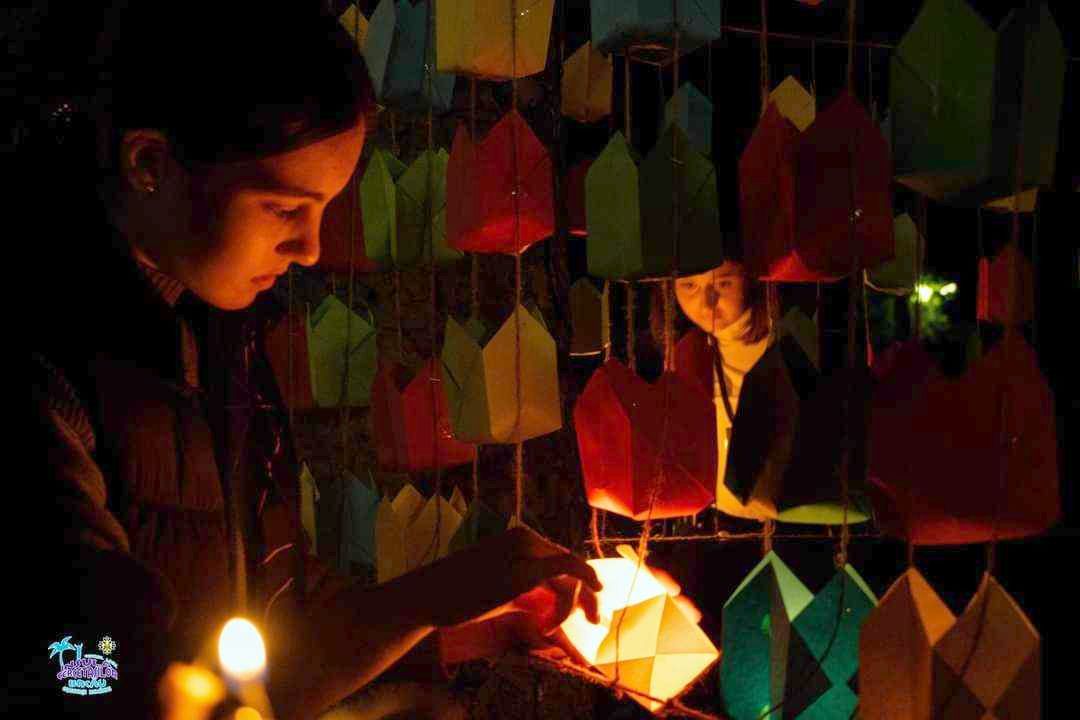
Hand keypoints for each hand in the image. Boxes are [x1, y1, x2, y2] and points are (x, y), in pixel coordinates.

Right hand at [409, 526, 601, 629]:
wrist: (429, 595)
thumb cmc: (460, 594)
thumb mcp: (501, 589)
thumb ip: (528, 591)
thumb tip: (552, 606)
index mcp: (519, 538)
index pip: (560, 560)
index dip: (578, 585)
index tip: (586, 610)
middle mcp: (526, 538)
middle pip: (570, 565)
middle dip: (586, 594)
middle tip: (596, 621)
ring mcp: (526, 551)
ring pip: (571, 573)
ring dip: (572, 604)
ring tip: (549, 627)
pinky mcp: (525, 570)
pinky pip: (568, 571)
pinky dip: (578, 592)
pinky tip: (576, 608)